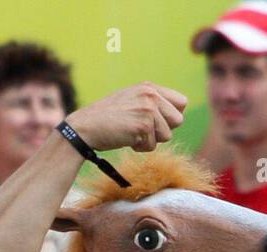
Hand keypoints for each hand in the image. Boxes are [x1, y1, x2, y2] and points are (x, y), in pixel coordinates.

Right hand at [64, 82, 186, 152]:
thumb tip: (178, 118)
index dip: (170, 117)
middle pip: (178, 120)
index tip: (155, 122)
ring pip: (167, 135)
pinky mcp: (143, 125)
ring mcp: (148, 109)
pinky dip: (140, 148)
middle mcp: (151, 95)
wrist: (84, 128)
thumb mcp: (131, 102)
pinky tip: (126, 139)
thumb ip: (152, 104)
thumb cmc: (106, 119)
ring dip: (150, 140)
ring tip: (131, 133)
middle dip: (162, 130)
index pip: (181, 103)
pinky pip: (153, 146)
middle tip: (142, 130)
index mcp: (149, 87)